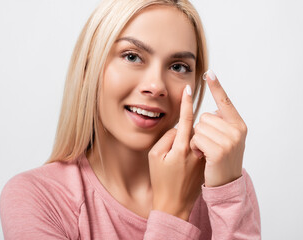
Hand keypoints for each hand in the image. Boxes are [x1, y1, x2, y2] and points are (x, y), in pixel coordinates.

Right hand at [148, 85, 204, 220]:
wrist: (174, 204)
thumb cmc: (161, 181)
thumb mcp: (155, 157)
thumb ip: (167, 138)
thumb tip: (178, 129)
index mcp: (181, 147)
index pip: (186, 119)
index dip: (186, 103)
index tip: (188, 89)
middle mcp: (195, 151)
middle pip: (195, 127)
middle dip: (186, 128)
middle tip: (173, 150)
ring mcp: (202, 157)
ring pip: (198, 137)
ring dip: (190, 139)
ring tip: (177, 161)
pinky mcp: (206, 164)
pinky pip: (201, 147)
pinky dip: (195, 147)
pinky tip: (184, 162)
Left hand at [190, 70, 246, 186]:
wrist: (225, 183)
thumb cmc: (221, 159)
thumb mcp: (226, 139)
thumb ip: (221, 124)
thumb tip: (209, 110)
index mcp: (238, 124)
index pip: (225, 101)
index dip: (216, 87)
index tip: (210, 73)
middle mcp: (237, 130)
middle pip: (204, 116)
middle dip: (200, 130)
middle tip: (209, 145)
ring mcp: (229, 140)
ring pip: (198, 127)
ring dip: (196, 140)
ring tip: (206, 151)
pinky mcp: (219, 151)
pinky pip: (196, 138)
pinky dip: (195, 147)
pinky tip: (202, 156)